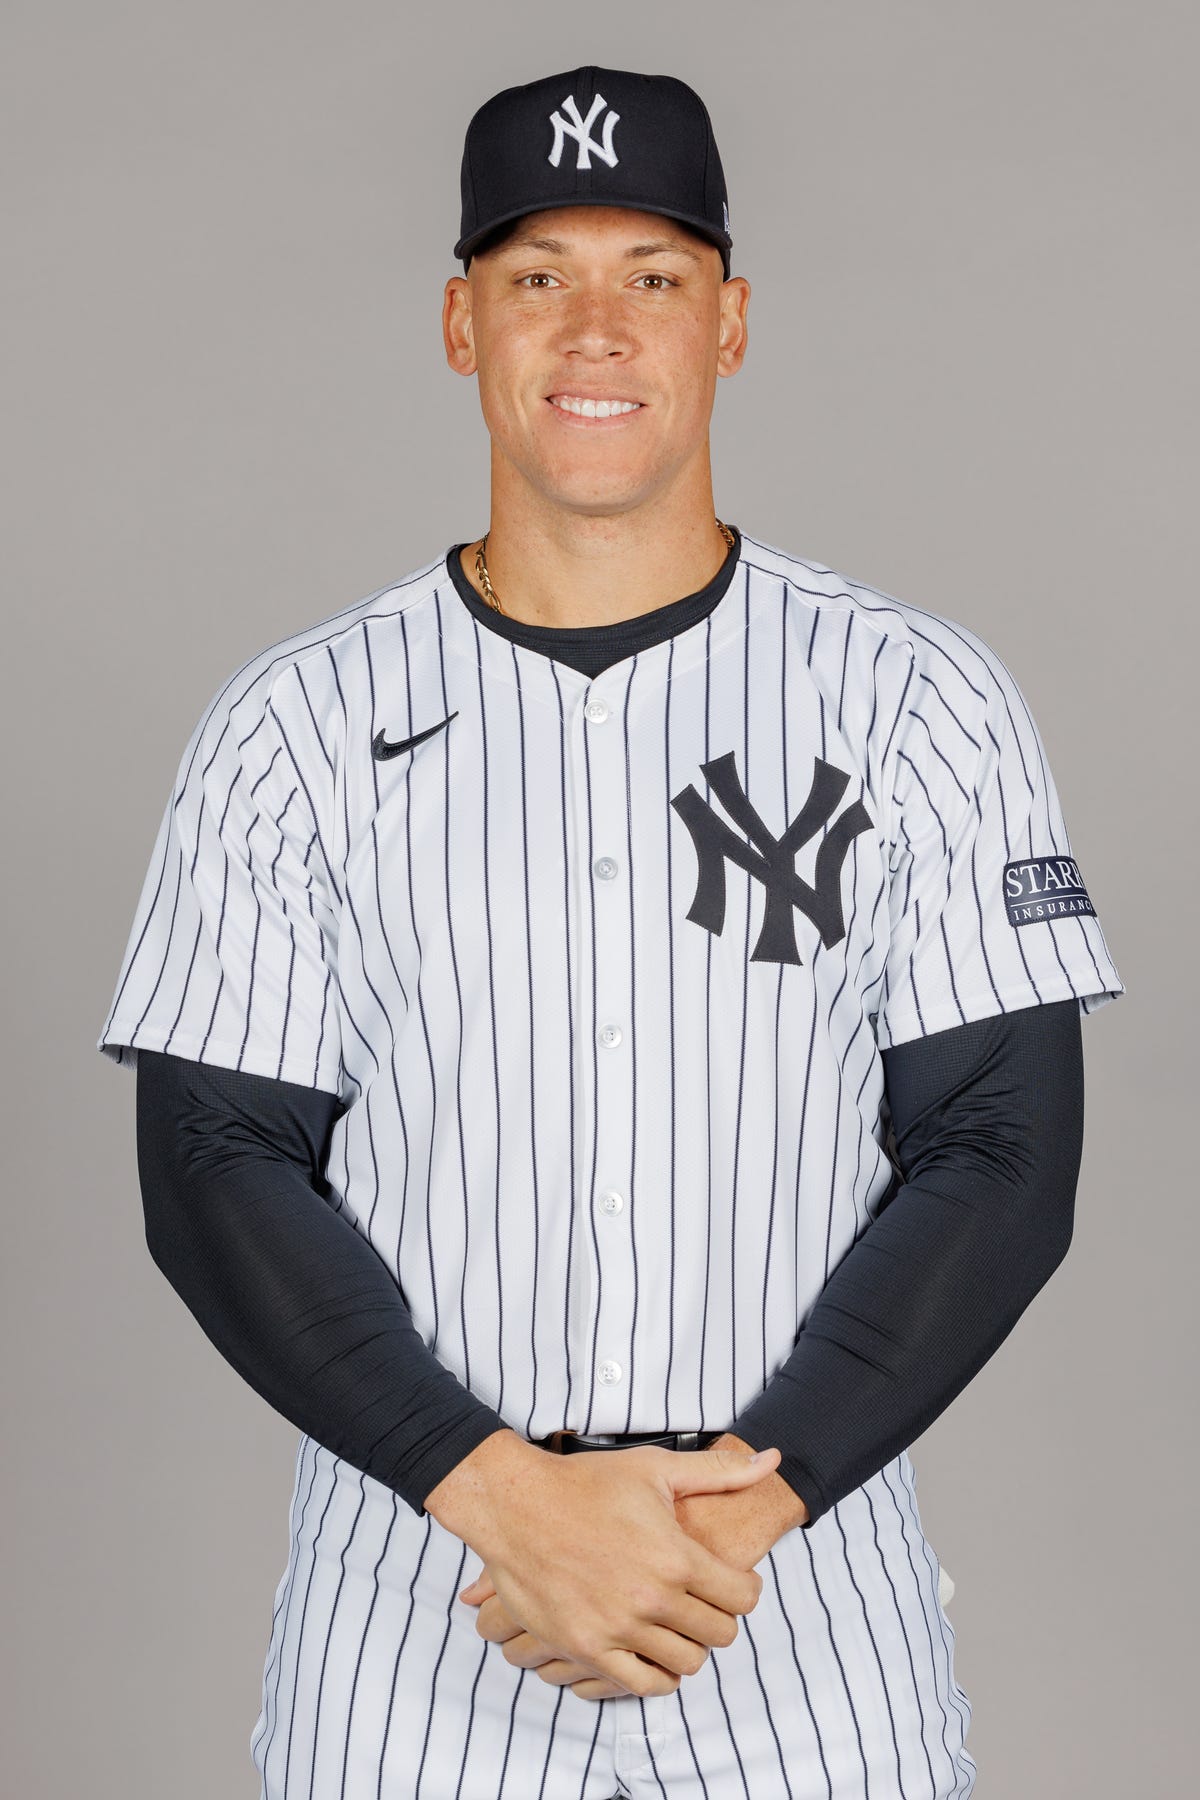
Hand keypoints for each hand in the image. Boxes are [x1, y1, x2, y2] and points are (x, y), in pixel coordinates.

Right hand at [433, 1435, 780, 1698]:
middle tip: (705, 1602)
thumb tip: (771, 1458)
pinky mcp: (586, 1648)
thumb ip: (719, 1471)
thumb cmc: (585, 1482)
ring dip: (690, 1647)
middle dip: (720, 1618)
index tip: (734, 1582)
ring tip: (678, 1624)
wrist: (516, 1504)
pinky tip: (652, 1650)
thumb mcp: (656, 1468)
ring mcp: (618, 1629)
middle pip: (719, 1634)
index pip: (742, 1597)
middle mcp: (651, 1598)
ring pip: (685, 1664)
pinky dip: (657, 1675)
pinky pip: (642, 1684)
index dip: (746, 1590)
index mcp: (674, 1556)